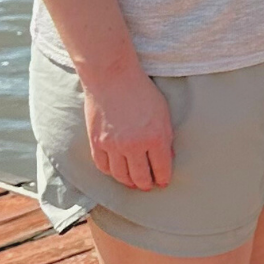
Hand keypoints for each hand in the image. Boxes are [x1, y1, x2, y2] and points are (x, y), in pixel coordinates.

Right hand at [83, 66, 174, 190]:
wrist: (112, 77)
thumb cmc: (142, 92)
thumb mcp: (163, 113)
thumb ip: (165, 137)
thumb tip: (166, 158)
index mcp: (155, 137)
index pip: (161, 169)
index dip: (163, 178)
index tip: (163, 182)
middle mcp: (134, 145)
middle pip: (140, 177)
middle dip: (146, 184)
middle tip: (148, 186)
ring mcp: (113, 145)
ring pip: (121, 175)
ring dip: (128, 182)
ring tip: (133, 182)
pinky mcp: (96, 142)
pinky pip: (103, 166)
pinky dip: (110, 172)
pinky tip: (116, 171)